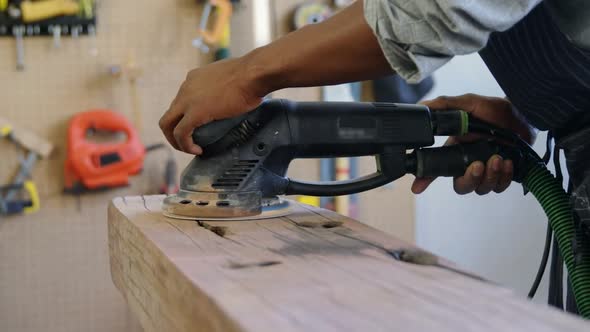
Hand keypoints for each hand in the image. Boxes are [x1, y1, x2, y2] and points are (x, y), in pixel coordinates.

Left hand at [159, 57, 266, 154]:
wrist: (253, 74)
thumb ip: (224, 88)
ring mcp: (187, 99)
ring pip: (167, 124)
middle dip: (175, 131)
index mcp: (194, 78)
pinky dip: (185, 145)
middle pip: (170, 113)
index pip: (182, 99)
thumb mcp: (229, 80)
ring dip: (176, 140)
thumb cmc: (251, 75)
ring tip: (191, 149)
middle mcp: (186, 87)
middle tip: (190, 142)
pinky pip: (181, 133)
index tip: (200, 126)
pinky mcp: (195, 112)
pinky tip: (197, 150)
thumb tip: (235, 98)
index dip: (187, 116)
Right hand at [411, 94, 535, 194]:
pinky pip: (499, 187)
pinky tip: (508, 162)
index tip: (417, 188)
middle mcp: (469, 163)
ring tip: (498, 158)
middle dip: (469, 179)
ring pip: (480, 188)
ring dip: (490, 176)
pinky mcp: (504, 175)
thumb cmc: (495, 110)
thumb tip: (423, 105)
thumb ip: (445, 105)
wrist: (524, 114)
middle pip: (460, 186)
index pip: (436, 168)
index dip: (425, 179)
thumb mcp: (468, 103)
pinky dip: (504, 177)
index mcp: (456, 149)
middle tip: (478, 165)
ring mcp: (486, 171)